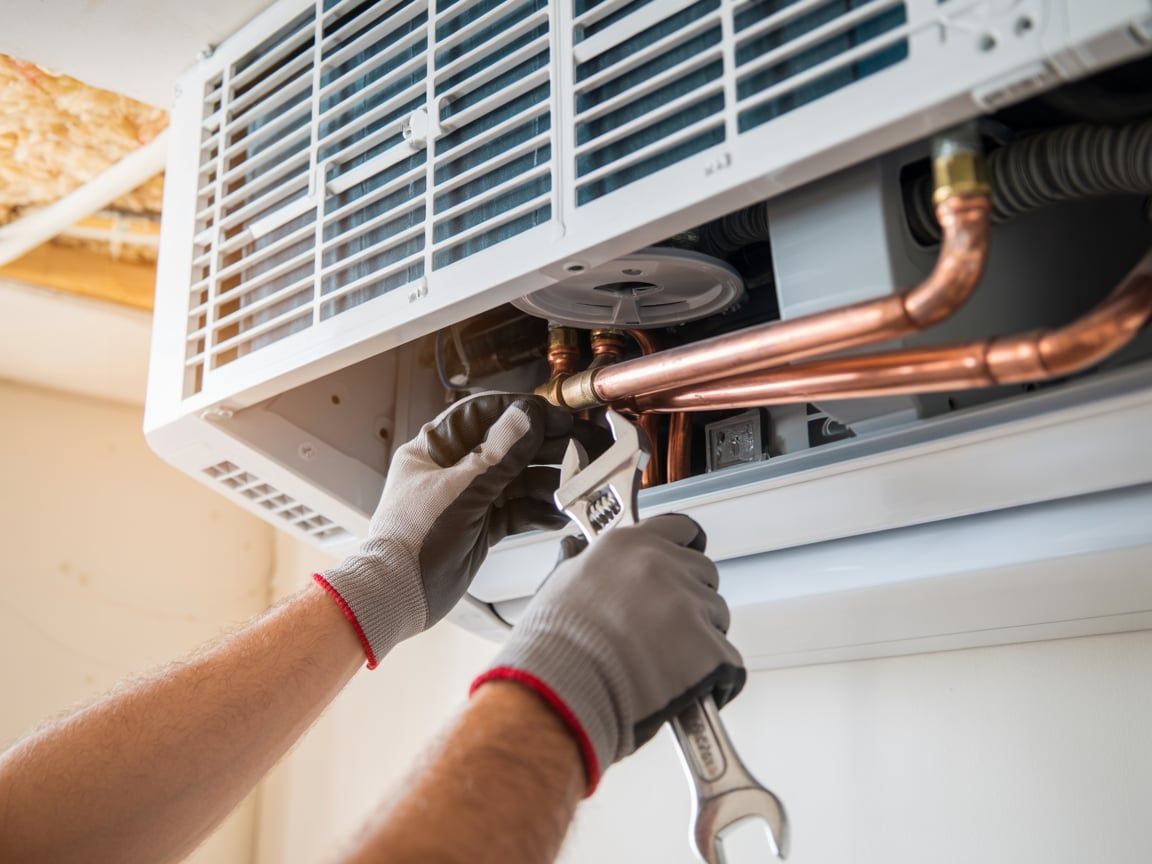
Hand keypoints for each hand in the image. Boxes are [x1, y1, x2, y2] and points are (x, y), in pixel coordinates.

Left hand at [316, 393, 606, 666]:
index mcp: (435, 448)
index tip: (556, 416)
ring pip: (516, 480)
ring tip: (578, 483)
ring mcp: (468, 498)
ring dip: (547, 481)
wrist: (396, 596)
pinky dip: (537, 512)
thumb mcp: (461, 492)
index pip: (483, 415)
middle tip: (581, 448)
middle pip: (506, 447)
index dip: (521, 413)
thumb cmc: (412, 540)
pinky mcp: (481, 526)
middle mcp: (453, 469)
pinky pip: (516, 511)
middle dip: (545, 448)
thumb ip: (499, 456)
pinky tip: (560, 513)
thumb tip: (528, 416)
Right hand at [471, 514, 744, 792]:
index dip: (685, 550)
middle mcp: (662, 565)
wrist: (559, 694)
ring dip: (703, 637)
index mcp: (629, 545)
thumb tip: (585, 556)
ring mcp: (687, 604)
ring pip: (718, 615)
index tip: (684, 563)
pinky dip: (716, 677)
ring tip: (667, 664)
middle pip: (705, 574)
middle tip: (666, 631)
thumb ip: (588, 565)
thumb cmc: (553, 648)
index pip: (681, 530)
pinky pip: (729, 660)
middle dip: (693, 599)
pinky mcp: (709, 647)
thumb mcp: (560, 585)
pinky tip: (687, 687)